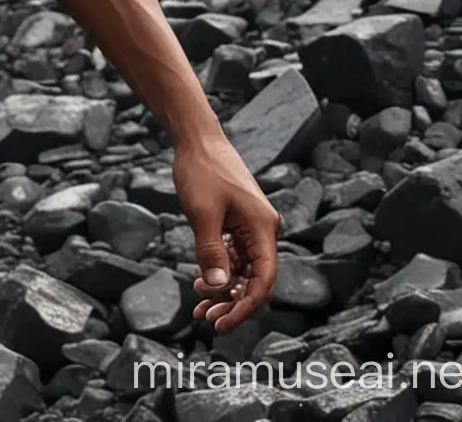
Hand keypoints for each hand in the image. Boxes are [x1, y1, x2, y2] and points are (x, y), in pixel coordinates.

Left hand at [172, 129, 281, 330]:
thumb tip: (218, 287)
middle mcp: (264, 230)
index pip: (263, 281)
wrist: (197, 138)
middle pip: (255, 279)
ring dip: (224, 290)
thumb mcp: (202, 212)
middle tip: (206, 319)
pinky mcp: (239, 223)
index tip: (222, 324)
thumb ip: (211, 251)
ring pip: (244, 270)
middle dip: (232, 303)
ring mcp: (252, 227)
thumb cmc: (201, 169)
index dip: (245, 307)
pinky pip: (235, 256)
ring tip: (200, 306)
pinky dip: (221, 271)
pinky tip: (202, 284)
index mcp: (264, 228)